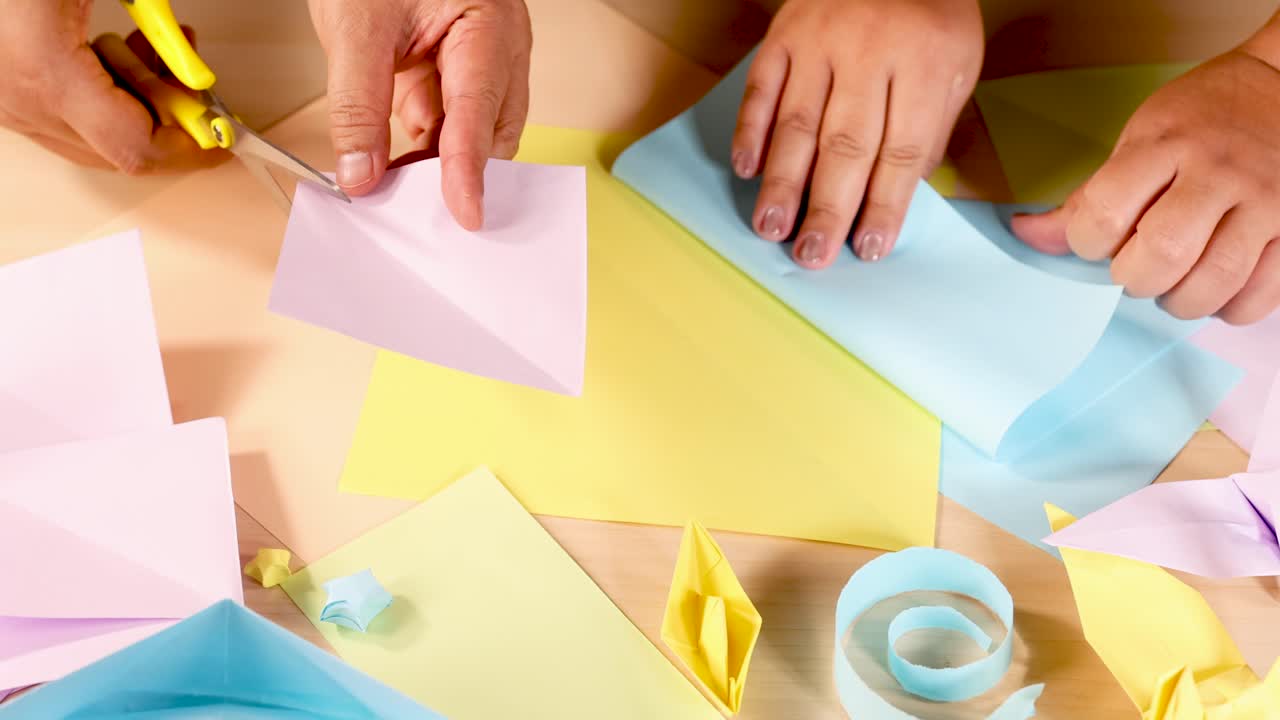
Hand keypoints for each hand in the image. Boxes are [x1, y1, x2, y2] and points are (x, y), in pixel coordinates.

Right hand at [0, 2, 215, 173]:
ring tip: (149, 45)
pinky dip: (104, 92)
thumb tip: (190, 57)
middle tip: (189, 73)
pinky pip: (68, 117)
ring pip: (96, 136)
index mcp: (47, 71)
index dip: (190, 144)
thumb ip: (151, 20)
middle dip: (168, 114)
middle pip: (122, 148)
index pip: (138, 146)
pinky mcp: (0, 96)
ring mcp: (6, 104)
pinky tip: (111, 49)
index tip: (224, 131)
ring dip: (139, 99)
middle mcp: (21, 100)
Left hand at [309, 0, 531, 229]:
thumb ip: (357, 103)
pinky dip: (420, 153)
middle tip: (413, 210)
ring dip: (434, 166)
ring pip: (468, 135)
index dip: (470, 168)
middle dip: (458, 173)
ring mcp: (475, 63)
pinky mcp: (449, 74)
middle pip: (492, 132)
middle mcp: (497, 48)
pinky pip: (444, 126)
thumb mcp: (356, 25)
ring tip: (392, 191)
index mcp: (489, 25)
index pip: (480, 110)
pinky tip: (392, 170)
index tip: (465, 213)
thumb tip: (360, 173)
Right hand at [731, 0, 982, 267]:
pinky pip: (761, 88)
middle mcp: (868, 52)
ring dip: (782, 182)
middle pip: (845, 146)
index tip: (868, 248)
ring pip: (797, 123)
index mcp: (923, 62)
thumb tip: (896, 194)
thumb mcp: (958, 65)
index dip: (884, 205)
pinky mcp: (783, 35)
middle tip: (812, 255)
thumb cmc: (929, 18)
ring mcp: (819, 42)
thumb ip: (931, 128)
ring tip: (771, 228)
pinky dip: (750, 130)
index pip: (901, 151)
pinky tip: (746, 170)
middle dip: (827, 208)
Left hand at [1012, 40, 1279, 324]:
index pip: (1105, 211)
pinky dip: (1227, 308)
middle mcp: (1219, 171)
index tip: (1094, 240)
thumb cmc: (1198, 121)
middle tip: (1135, 268)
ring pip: (1213, 282)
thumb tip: (1027, 235)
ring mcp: (1266, 202)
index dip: (1086, 241)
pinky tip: (1214, 288)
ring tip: (1173, 282)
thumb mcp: (1138, 140)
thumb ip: (1088, 196)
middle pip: (1164, 253)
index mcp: (1166, 143)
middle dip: (1133, 278)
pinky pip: (1258, 296)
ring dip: (1178, 300)